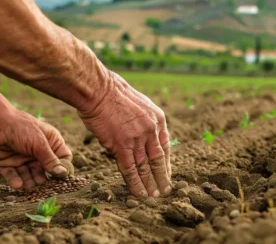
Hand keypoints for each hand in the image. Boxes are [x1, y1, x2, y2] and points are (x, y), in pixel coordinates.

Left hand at [0, 100, 71, 189]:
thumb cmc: (20, 127)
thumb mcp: (39, 143)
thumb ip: (50, 159)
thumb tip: (63, 173)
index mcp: (50, 141)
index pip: (63, 157)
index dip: (63, 167)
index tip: (62, 177)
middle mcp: (38, 150)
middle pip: (46, 169)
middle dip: (45, 177)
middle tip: (44, 185)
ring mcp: (23, 157)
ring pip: (30, 174)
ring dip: (31, 181)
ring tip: (31, 186)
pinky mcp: (8, 163)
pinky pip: (14, 175)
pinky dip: (16, 180)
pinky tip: (18, 184)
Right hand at [78, 71, 170, 197]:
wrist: (98, 89)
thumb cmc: (114, 94)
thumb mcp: (140, 103)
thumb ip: (145, 121)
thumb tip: (144, 134)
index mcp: (158, 120)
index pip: (165, 147)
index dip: (165, 164)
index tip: (166, 174)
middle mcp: (151, 130)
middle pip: (158, 160)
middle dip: (162, 178)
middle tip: (165, 191)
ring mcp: (138, 139)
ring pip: (146, 167)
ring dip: (149, 184)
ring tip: (153, 197)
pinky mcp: (122, 145)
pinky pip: (130, 169)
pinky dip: (135, 183)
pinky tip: (138, 193)